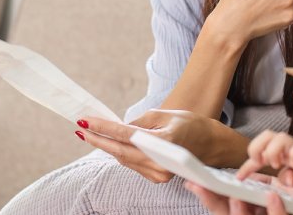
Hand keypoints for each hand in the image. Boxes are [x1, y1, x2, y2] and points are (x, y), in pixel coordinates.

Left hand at [76, 109, 241, 180]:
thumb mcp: (167, 114)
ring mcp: (158, 173)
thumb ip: (141, 121)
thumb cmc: (191, 125)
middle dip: (98, 139)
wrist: (211, 146)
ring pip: (124, 159)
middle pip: (120, 151)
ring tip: (92, 133)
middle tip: (80, 129)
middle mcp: (160, 162)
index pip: (126, 134)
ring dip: (108, 146)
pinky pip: (132, 164)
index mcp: (165, 141)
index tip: (85, 121)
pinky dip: (121, 153)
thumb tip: (120, 127)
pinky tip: (112, 144)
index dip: (103, 128)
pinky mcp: (157, 178)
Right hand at [185, 181, 292, 214]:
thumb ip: (268, 187)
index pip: (231, 209)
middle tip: (201, 186)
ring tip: (237, 192)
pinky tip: (274, 194)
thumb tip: (246, 173)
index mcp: (263, 214)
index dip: (212, 197)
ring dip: (241, 211)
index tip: (195, 182)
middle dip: (216, 204)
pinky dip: (275, 212)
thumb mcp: (292, 194)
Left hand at [238, 131, 292, 186]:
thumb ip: (284, 175)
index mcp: (280, 151)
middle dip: (257, 148)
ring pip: (280, 138)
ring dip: (274, 151)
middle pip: (266, 135)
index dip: (247, 165)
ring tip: (278, 163)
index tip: (239, 177)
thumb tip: (276, 178)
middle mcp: (287, 146)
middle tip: (261, 161)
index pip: (259, 152)